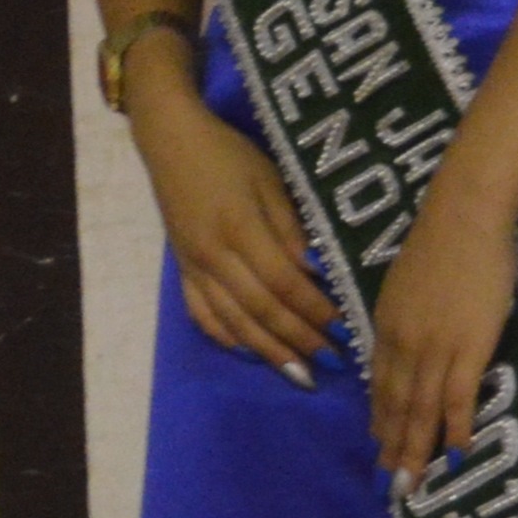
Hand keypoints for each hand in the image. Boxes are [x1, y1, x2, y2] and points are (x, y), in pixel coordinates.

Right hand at [132, 99, 329, 380]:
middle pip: (261, 309)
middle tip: (333, 364)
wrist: (172, 142)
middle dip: (299, 341)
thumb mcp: (270, 180)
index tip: (345, 330)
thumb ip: (291, 229)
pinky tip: (249, 352)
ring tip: (300, 375)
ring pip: (233, 321)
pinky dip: (226, 337)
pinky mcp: (182, 271)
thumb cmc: (229, 156)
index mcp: (240, 229)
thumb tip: (317, 273)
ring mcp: (194, 267)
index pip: (284, 282)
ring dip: (268, 351)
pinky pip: (201, 314)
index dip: (315, 311)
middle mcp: (215, 256)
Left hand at [363, 188, 517, 488]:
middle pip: (395, 406)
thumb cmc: (442, 242)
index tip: (379, 450)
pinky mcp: (468, 347)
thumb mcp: (406, 285)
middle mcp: (402, 344)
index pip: (380, 385)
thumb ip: (403, 318)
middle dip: (392, 449)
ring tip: (412, 485)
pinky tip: (456, 456)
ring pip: (420, 410)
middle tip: (388, 487)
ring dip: (416, 451)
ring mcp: (434, 348)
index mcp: (385, 327)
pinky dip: (455, 429)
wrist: (463, 216)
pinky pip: (458, 398)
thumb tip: (405, 344)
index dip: (381, 421)